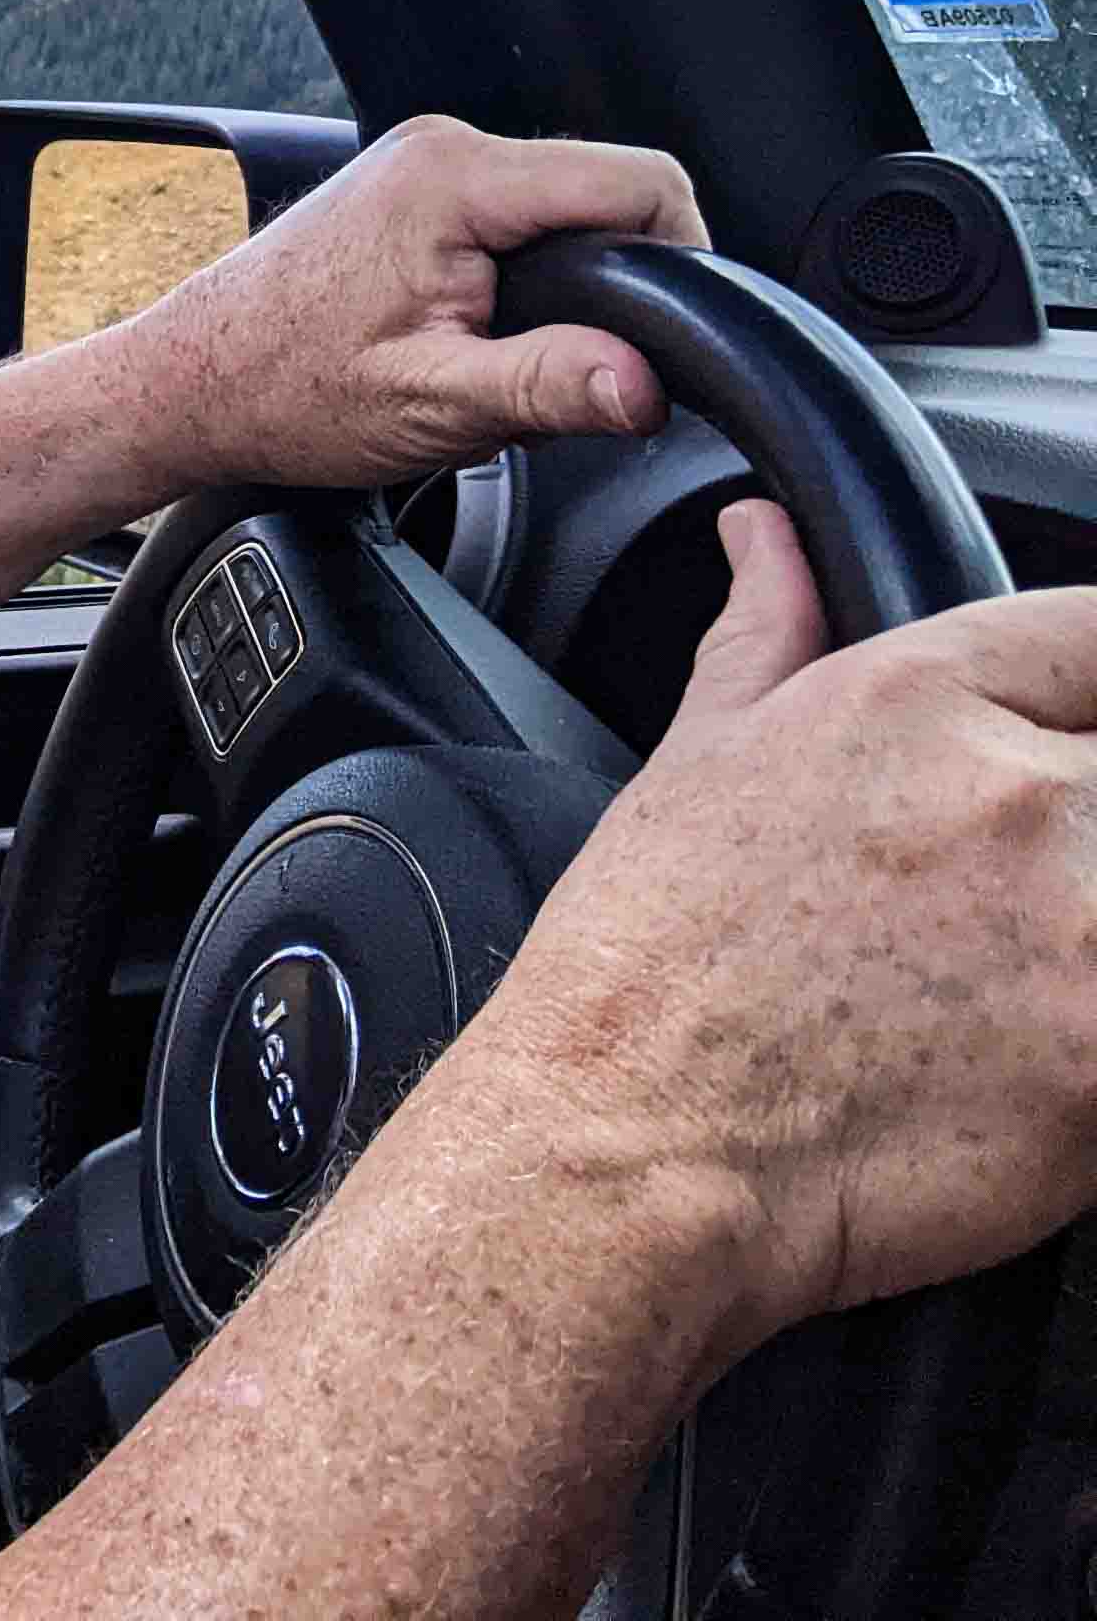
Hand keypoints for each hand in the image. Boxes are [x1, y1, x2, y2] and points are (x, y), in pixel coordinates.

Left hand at [114, 114, 707, 488]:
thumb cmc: (282, 388)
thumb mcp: (431, 404)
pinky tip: (480, 336)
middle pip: (609, 195)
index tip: (670, 337)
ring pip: (566, 212)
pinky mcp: (415, 190)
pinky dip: (524, 280)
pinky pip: (518, 221)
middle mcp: (444, 149)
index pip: (640, 184)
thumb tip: (644, 385)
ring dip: (568, 289)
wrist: (189, 383)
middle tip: (573, 369)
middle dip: (617, 286)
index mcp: (457, 178)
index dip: (684, 261)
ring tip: (510, 359)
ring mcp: (426, 164)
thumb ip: (548, 385)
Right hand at [474, 503, 1096, 1347]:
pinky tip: (1014, 1066)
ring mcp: (1086, 932)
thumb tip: (763, 537)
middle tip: (1008, 901)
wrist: (634, 1147)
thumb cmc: (650, 963)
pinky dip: (1088, 1051)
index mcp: (918, 700)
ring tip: (1003, 987)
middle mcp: (1021, 796)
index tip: (1068, 742)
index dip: (1089, 688)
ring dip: (1084, 937)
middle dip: (1081, 831)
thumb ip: (767, 631)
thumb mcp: (695, 760)